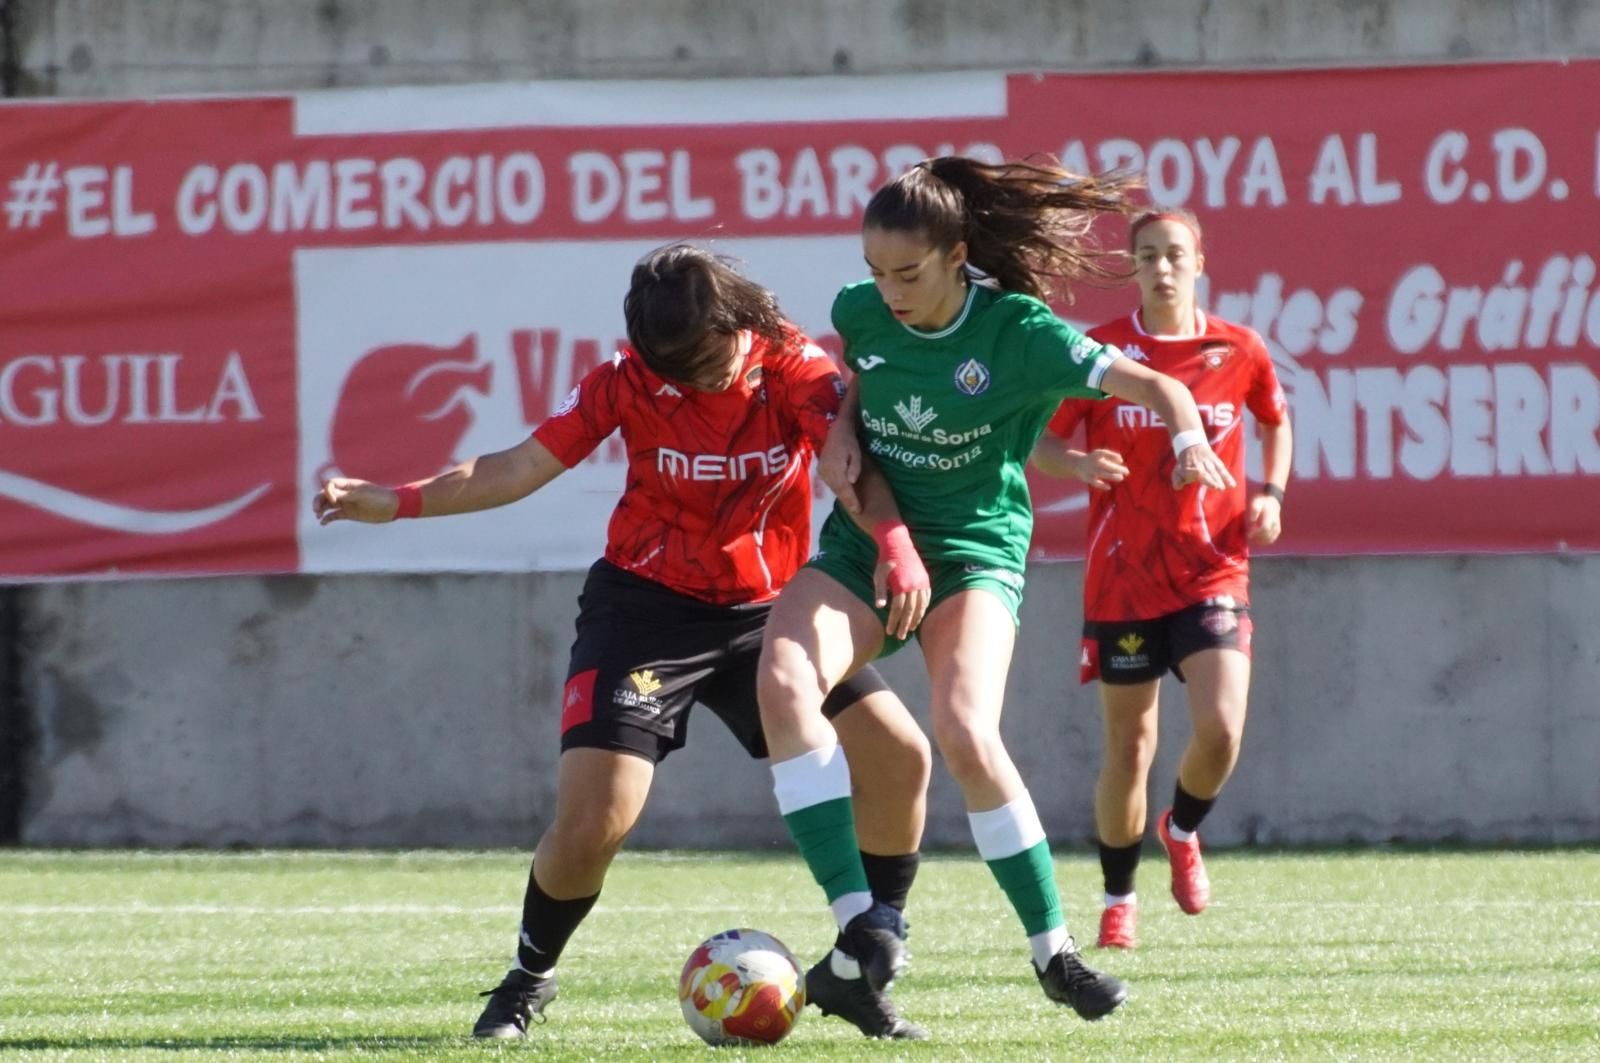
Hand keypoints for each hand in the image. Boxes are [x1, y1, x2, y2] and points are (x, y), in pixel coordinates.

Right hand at [314, 478, 399, 524]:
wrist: (392, 508)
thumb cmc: (378, 498)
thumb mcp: (361, 496)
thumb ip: (344, 495)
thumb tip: (327, 492)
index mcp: (348, 485)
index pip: (330, 485)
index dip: (327, 492)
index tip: (334, 501)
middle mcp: (345, 493)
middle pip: (325, 495)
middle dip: (318, 500)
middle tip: (316, 510)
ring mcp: (346, 503)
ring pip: (328, 505)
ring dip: (321, 509)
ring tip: (318, 515)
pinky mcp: (349, 514)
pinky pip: (334, 515)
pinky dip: (327, 518)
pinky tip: (323, 523)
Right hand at [820, 424, 863, 513]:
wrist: (836, 432)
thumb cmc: (850, 442)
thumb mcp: (857, 453)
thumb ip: (855, 467)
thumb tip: (852, 481)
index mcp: (835, 466)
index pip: (844, 487)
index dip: (851, 499)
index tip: (858, 509)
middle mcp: (826, 470)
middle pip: (838, 489)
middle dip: (847, 501)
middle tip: (856, 510)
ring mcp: (822, 471)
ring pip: (833, 487)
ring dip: (842, 496)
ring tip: (851, 505)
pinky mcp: (820, 470)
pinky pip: (830, 483)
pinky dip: (837, 489)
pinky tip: (844, 494)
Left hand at [872, 523, 930, 639]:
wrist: (898, 543)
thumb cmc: (884, 561)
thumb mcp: (878, 576)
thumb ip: (880, 592)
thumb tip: (880, 607)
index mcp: (901, 586)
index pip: (898, 609)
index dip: (894, 621)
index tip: (889, 631)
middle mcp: (913, 585)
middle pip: (910, 611)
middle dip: (905, 625)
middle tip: (901, 636)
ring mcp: (921, 582)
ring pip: (921, 606)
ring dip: (916, 619)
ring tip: (911, 629)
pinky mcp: (925, 579)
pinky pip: (927, 597)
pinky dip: (924, 608)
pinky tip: (920, 615)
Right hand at [1076, 448, 1128, 490]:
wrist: (1076, 464)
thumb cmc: (1093, 459)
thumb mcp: (1099, 455)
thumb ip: (1109, 456)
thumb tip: (1121, 460)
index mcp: (1096, 454)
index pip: (1104, 453)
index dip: (1113, 456)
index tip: (1121, 460)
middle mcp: (1093, 462)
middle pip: (1106, 466)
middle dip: (1117, 469)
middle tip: (1127, 472)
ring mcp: (1090, 470)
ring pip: (1102, 474)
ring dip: (1112, 476)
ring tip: (1121, 478)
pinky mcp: (1087, 478)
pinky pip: (1095, 483)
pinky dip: (1102, 485)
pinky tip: (1109, 487)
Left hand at [1171, 442, 1235, 491]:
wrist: (1192, 445)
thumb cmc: (1185, 464)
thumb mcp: (1177, 471)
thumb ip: (1177, 480)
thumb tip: (1177, 487)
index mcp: (1188, 466)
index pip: (1190, 471)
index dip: (1194, 473)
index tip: (1200, 475)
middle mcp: (1198, 463)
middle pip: (1205, 472)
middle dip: (1210, 479)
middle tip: (1216, 487)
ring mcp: (1208, 462)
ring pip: (1214, 471)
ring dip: (1218, 479)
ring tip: (1222, 488)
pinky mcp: (1216, 461)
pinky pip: (1222, 469)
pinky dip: (1227, 477)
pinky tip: (1232, 485)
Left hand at [1247, 494, 1282, 544]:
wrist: (1272, 500)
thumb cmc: (1261, 501)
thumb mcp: (1256, 502)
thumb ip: (1254, 510)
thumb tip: (1252, 520)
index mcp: (1270, 515)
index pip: (1264, 527)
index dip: (1255, 533)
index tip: (1247, 534)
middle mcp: (1275, 522)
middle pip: (1266, 534)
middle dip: (1256, 537)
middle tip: (1248, 537)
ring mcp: (1277, 526)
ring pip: (1270, 538)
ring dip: (1260, 541)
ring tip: (1252, 539)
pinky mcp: (1277, 530)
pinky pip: (1272, 539)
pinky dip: (1265, 541)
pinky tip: (1258, 541)